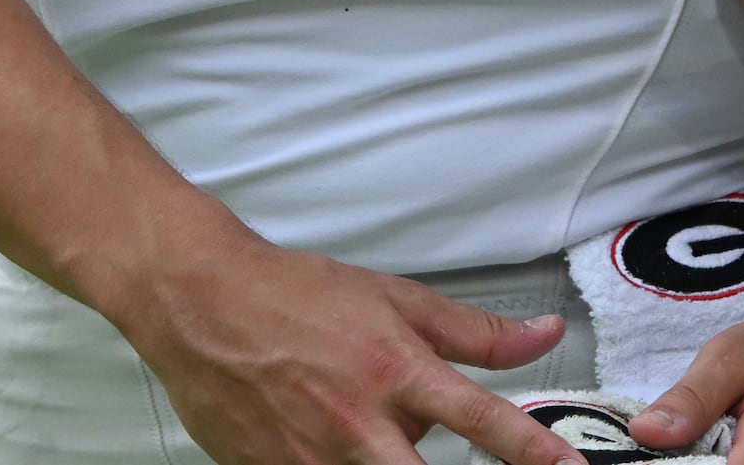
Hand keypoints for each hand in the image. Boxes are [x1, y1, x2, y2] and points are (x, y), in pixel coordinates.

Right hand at [112, 233, 574, 464]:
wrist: (200, 302)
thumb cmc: (293, 295)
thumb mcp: (394, 299)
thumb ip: (474, 331)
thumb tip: (543, 335)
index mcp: (395, 371)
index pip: (483, 422)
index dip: (534, 453)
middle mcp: (358, 425)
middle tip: (443, 446)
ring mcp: (314, 461)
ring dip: (390, 457)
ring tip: (365, 420)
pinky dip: (341, 460)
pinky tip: (327, 428)